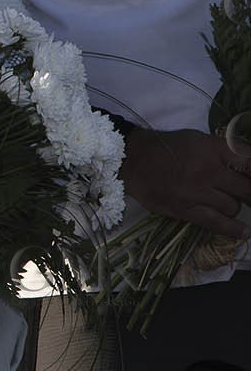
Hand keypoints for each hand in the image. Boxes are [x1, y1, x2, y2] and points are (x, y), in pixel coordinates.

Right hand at [121, 127, 250, 239]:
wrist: (132, 160)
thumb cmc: (168, 147)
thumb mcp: (198, 139)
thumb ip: (225, 152)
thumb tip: (249, 169)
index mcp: (212, 148)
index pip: (250, 163)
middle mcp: (207, 170)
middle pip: (246, 189)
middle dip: (249, 193)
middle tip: (245, 194)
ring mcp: (196, 192)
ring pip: (233, 207)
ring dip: (233, 205)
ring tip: (225, 201)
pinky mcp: (185, 209)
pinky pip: (217, 223)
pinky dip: (233, 229)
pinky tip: (245, 231)